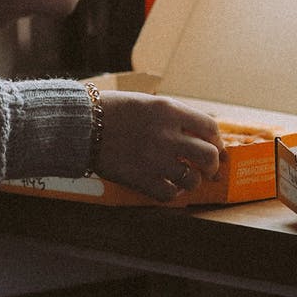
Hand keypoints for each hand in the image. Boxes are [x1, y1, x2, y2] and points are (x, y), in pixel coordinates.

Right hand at [94, 91, 223, 201]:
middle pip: (209, 156)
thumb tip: (196, 135)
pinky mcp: (142, 178)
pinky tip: (168, 186)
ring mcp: (155, 158)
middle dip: (212, 165)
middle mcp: (167, 134)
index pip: (209, 127)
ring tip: (183, 178)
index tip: (214, 146)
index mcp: (168, 110)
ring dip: (191, 180)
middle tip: (207, 169)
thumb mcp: (145, 102)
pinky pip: (170, 194)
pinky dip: (173, 193)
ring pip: (192, 179)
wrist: (80, 123)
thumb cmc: (110, 109)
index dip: (216, 140)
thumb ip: (171, 117)